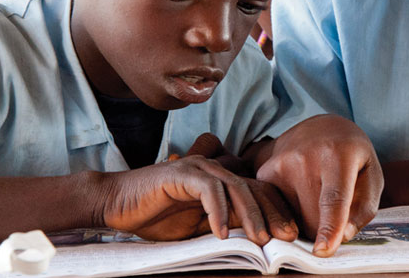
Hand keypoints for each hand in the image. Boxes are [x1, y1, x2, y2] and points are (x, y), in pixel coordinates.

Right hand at [101, 136, 296, 244]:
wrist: (117, 203)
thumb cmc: (155, 217)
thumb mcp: (197, 228)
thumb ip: (224, 226)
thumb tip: (255, 241)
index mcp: (221, 180)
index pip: (258, 191)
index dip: (277, 211)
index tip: (291, 234)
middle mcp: (214, 168)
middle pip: (253, 187)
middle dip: (273, 213)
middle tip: (286, 236)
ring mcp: (199, 167)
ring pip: (235, 187)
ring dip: (250, 214)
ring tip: (260, 239)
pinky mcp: (182, 172)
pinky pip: (208, 189)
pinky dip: (218, 211)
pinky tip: (222, 233)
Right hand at [255, 114, 382, 256]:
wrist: (319, 127)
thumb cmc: (351, 156)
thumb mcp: (371, 174)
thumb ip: (364, 207)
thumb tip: (344, 235)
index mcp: (339, 154)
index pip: (333, 199)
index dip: (329, 227)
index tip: (323, 250)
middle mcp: (305, 157)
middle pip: (313, 218)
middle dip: (325, 225)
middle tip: (333, 204)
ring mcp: (281, 164)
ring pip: (294, 219)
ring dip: (307, 217)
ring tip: (316, 190)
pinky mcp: (265, 173)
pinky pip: (278, 212)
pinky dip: (291, 212)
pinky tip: (300, 191)